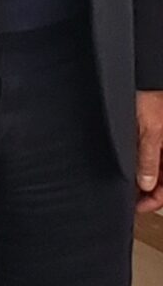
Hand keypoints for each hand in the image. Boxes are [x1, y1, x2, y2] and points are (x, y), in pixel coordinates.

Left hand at [137, 91, 162, 212]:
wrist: (144, 79)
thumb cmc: (151, 98)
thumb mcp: (150, 130)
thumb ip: (149, 157)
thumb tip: (145, 183)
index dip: (156, 200)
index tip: (138, 206)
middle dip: (149, 194)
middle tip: (129, 202)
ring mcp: (161, 145)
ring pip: (156, 173)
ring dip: (143, 183)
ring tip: (126, 192)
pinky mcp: (152, 139)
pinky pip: (149, 160)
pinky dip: (140, 170)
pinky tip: (127, 175)